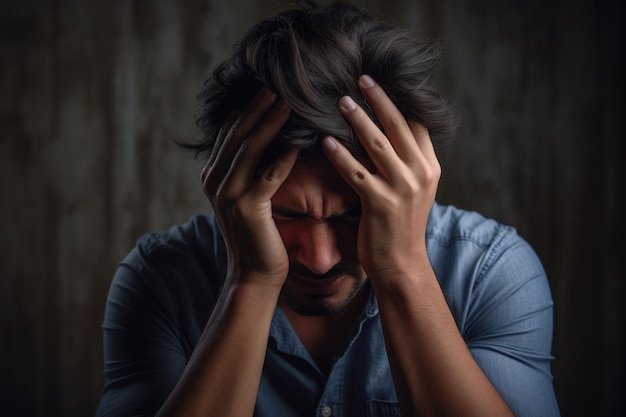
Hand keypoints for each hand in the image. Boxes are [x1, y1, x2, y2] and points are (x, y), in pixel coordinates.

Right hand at [202, 88, 297, 286]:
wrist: (253, 274)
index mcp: (213, 176)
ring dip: (269, 123)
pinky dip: (282, 158)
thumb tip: (267, 143)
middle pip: (238, 135)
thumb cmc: (257, 235)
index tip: (264, 89)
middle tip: (275, 85)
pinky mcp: (248, 208)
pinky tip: (296, 142)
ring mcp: (228, 194)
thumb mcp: (245, 198)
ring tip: (286, 102)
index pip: (230, 134)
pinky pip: (267, 175)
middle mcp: (215, 181)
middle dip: (256, 108)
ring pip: (249, 149)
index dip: (246, 110)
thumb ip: (247, 172)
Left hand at [322, 75, 440, 281]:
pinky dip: (340, 155)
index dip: (399, 101)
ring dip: (358, 120)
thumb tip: (386, 133)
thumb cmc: (400, 226)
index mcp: (429, 168)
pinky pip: (357, 172)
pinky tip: (325, 141)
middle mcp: (420, 174)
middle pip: (398, 126)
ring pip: (378, 144)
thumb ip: (406, 162)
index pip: (416, 124)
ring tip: (340, 102)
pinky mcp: (380, 204)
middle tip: (361, 78)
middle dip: (379, 99)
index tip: (380, 83)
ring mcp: (402, 189)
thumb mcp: (414, 191)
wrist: (401, 265)